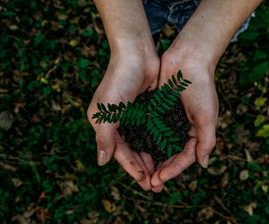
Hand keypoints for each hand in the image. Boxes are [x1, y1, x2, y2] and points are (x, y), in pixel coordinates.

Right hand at [87, 48, 159, 190]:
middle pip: (131, 151)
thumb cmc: (119, 80)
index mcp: (105, 124)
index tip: (144, 181)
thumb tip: (102, 162)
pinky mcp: (146, 110)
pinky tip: (166, 154)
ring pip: (143, 144)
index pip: (119, 152)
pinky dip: (157, 143)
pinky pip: (152, 132)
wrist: (136, 54)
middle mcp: (118, 123)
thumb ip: (104, 137)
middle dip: (143, 168)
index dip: (131, 168)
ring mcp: (133, 117)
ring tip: (162, 174)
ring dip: (151, 159)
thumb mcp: (107, 110)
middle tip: (156, 185)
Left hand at [150, 41, 218, 191]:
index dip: (173, 169)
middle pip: (170, 154)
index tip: (160, 178)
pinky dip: (144, 140)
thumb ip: (206, 140)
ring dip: (151, 159)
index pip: (185, 157)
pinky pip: (150, 129)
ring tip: (141, 172)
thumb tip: (204, 165)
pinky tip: (135, 150)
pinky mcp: (157, 110)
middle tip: (149, 183)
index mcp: (196, 132)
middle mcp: (182, 128)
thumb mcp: (207, 115)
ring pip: (158, 145)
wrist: (188, 59)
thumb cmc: (201, 86)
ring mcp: (169, 120)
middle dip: (161, 169)